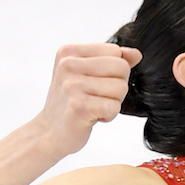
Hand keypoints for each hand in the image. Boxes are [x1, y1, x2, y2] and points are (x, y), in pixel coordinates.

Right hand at [36, 43, 142, 157]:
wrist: (49, 132)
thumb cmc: (70, 103)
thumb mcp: (87, 74)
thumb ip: (111, 61)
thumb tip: (136, 54)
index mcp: (69, 52)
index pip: (115, 51)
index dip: (114, 71)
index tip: (94, 84)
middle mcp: (68, 65)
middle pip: (122, 68)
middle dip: (117, 87)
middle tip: (96, 98)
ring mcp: (72, 85)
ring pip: (121, 88)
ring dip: (112, 103)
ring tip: (93, 107)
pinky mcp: (79, 106)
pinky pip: (114, 107)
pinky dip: (108, 116)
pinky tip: (92, 117)